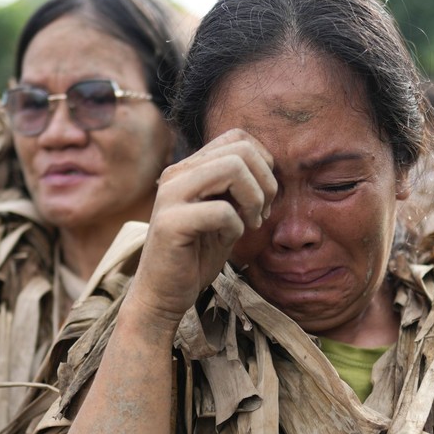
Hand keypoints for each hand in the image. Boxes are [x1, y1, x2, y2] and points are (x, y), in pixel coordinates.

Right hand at [127, 129, 275, 331]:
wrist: (163, 295)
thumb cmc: (195, 257)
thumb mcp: (223, 214)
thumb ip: (238, 189)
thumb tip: (270, 169)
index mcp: (188, 168)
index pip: (237, 138)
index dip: (263, 163)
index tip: (263, 198)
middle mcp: (176, 174)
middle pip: (241, 149)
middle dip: (266, 182)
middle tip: (262, 213)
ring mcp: (171, 196)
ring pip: (233, 168)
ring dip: (254, 198)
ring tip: (251, 223)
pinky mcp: (171, 223)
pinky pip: (222, 210)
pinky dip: (237, 226)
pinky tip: (230, 239)